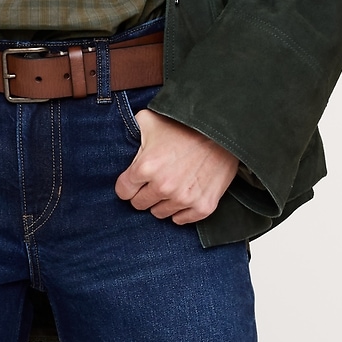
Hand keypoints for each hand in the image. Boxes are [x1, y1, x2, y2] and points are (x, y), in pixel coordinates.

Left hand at [115, 109, 237, 224]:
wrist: (222, 131)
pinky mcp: (203, 206)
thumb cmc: (184, 125)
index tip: (136, 179)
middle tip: (155, 180)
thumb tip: (119, 139)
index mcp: (146, 167)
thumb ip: (130, 131)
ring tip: (172, 184)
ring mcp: (184, 198)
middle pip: (139, 205)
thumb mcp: (149, 120)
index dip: (129, 184)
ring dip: (162, 202)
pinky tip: (184, 195)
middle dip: (144, 193)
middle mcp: (163, 186)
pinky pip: (181, 220)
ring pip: (159, 213)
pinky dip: (181, 210)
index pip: (123, 192)